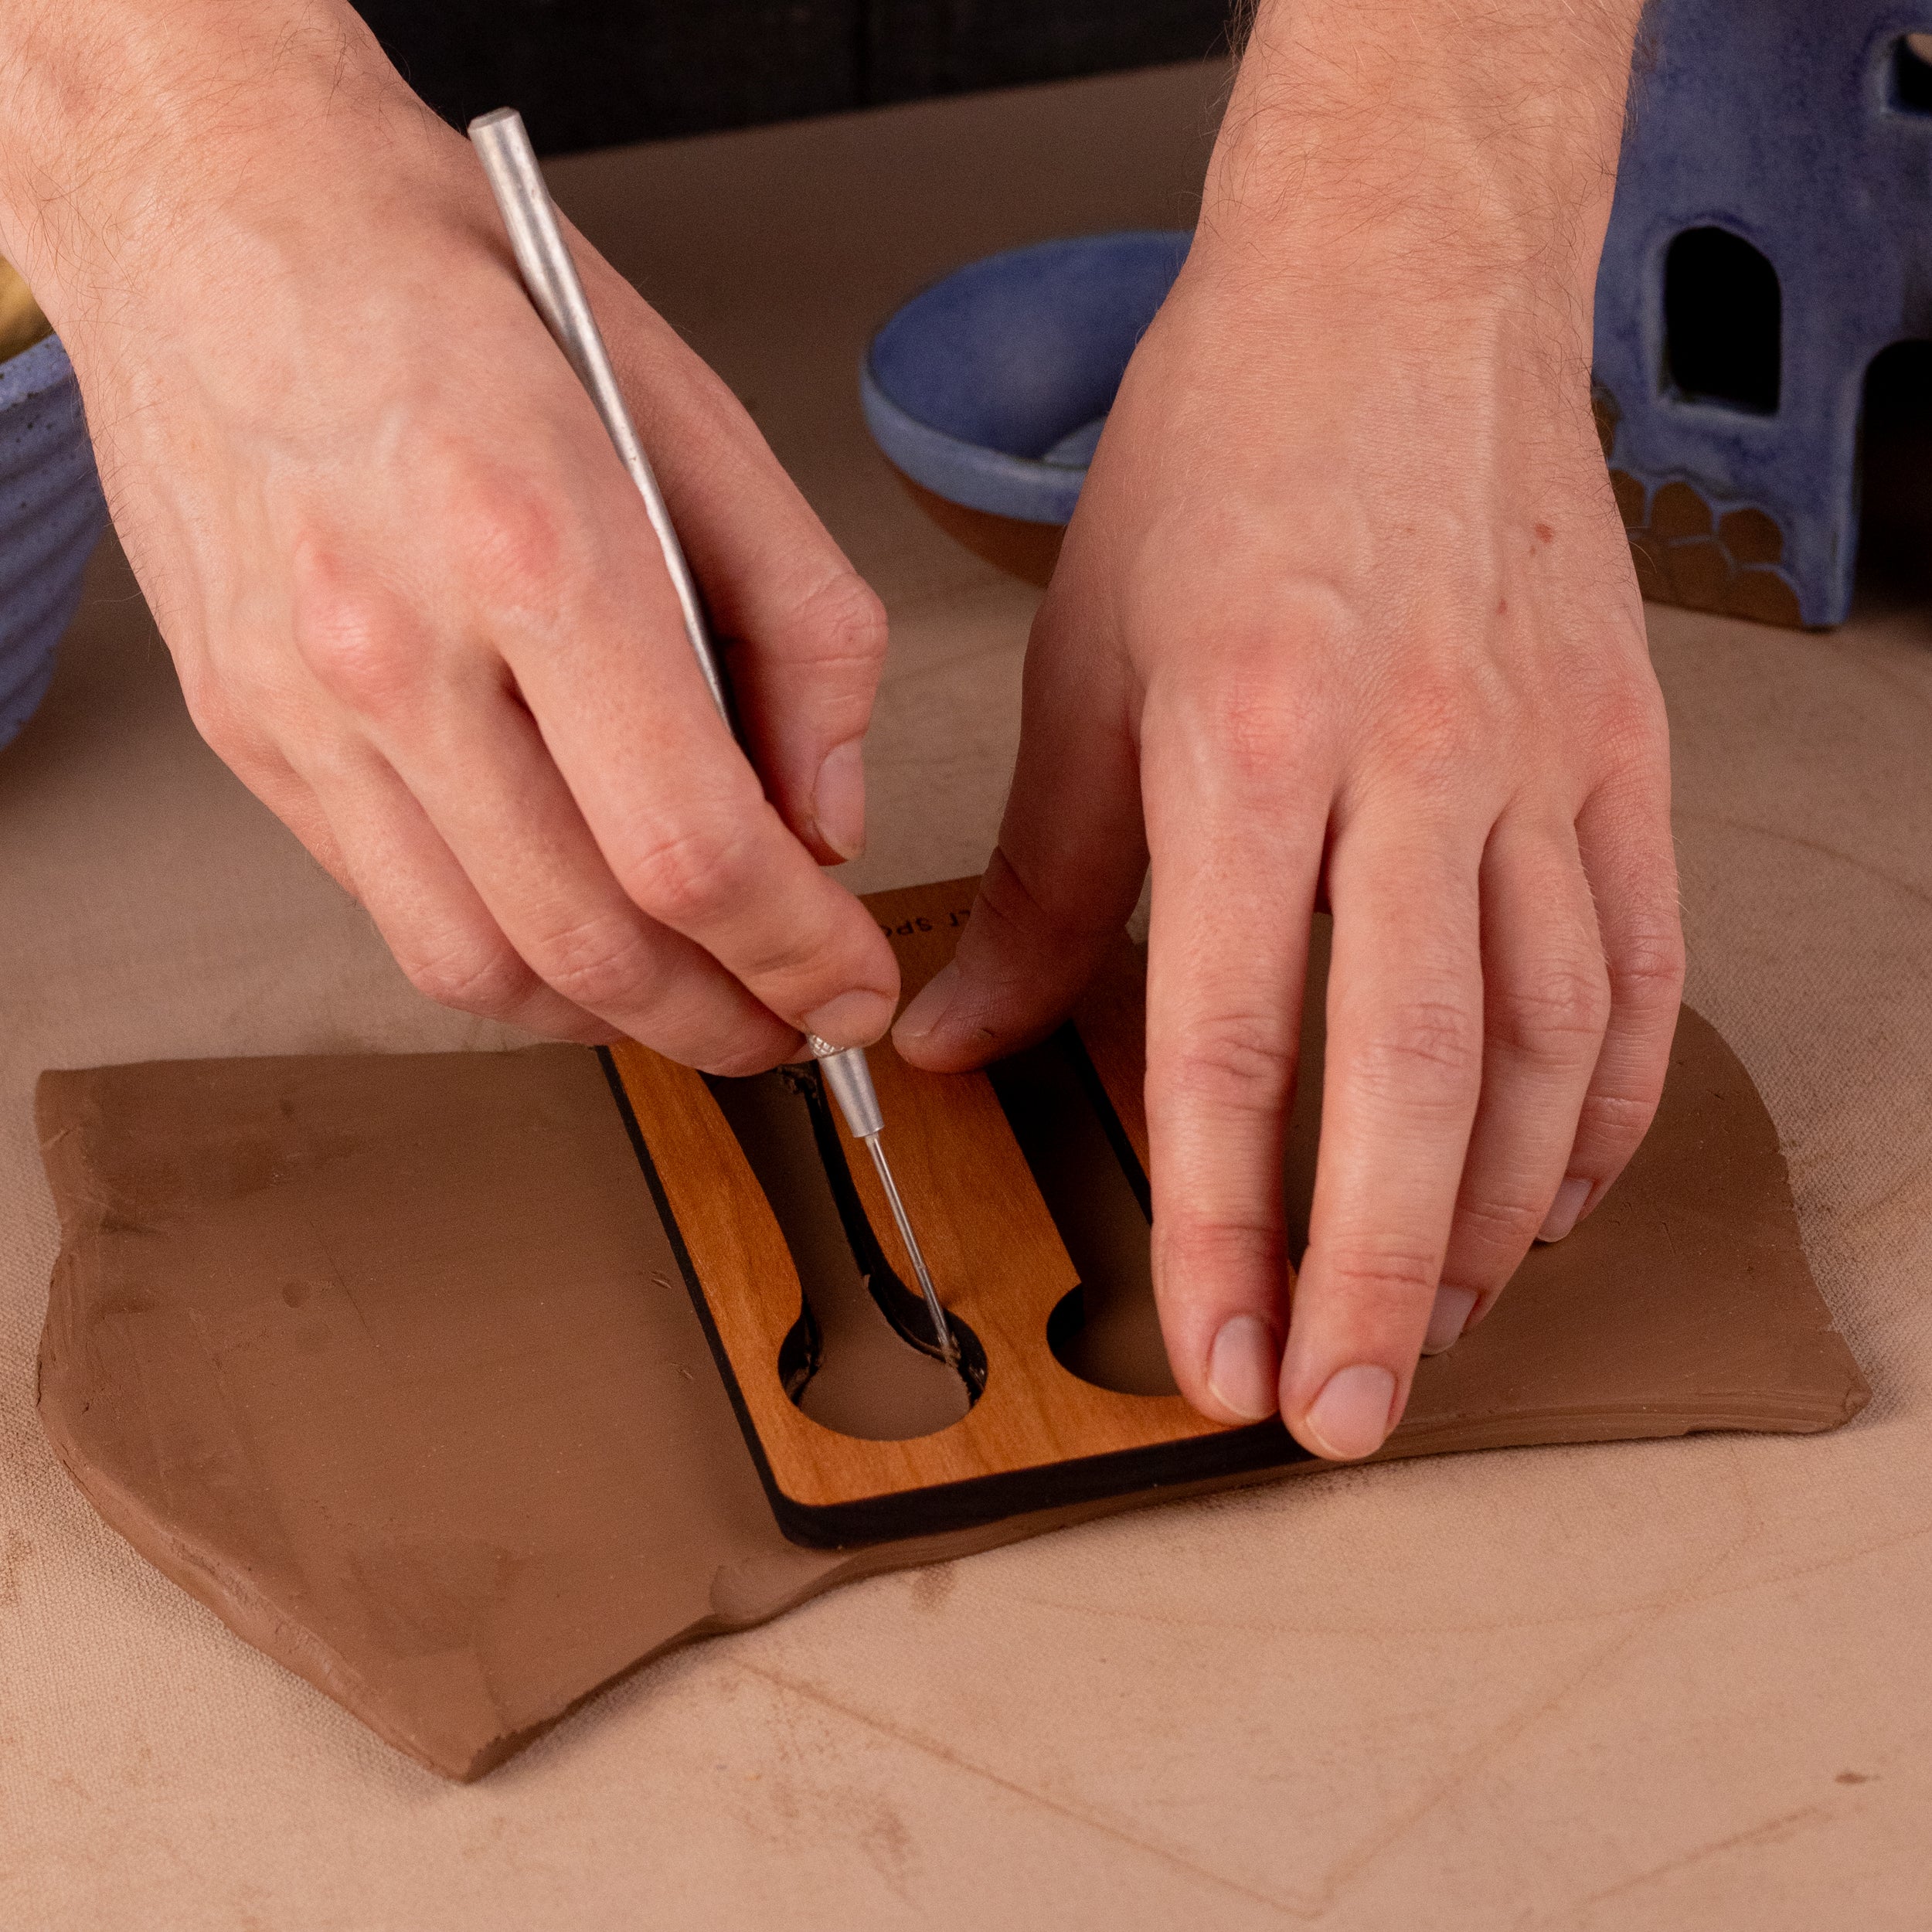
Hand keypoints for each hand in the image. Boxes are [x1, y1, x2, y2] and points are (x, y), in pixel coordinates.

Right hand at [1, 2, 897, 1068]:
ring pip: (479, 967)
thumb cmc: (461, 285)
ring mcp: (300, 707)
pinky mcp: (250, 736)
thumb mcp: (696, 418)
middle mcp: (394, 648)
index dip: (796, 953)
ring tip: (697, 989)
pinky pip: (394, 913)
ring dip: (616, 1017)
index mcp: (534, 548)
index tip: (854, 984)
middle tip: (795, 1019)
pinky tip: (579, 921)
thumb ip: (803, 633)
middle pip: (588, 944)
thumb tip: (829, 821)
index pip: (688, 845)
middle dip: (724, 1020)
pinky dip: (511, 955)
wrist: (213, 208)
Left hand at [896, 0, 1680, 1458]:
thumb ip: (1032, 887)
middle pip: (1409, 1075)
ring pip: (1542, 1042)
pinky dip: (1605, 1100)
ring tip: (1429, 1326)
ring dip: (1488, 1213)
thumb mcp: (1082, 667)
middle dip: (1370, 1274)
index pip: (1234, 1038)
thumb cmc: (1221, 466)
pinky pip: (1635, 964)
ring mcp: (1538, 763)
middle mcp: (1411, 765)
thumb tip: (949, 1045)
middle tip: (1338, 1414)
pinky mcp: (1617, 753)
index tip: (1209, 1353)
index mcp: (1246, 742)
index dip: (1223, 1220)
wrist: (1395, 296)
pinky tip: (1554, 1191)